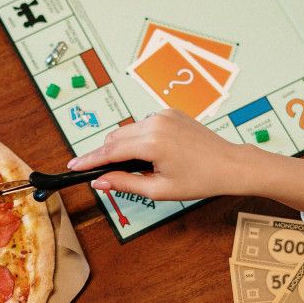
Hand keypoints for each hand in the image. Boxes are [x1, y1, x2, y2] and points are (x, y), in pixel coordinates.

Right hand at [66, 109, 303, 214]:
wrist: (230, 165)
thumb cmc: (199, 180)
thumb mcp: (159, 189)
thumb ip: (125, 183)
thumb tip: (100, 181)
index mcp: (152, 142)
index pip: (110, 150)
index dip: (89, 159)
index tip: (73, 165)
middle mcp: (155, 123)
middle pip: (115, 137)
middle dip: (104, 153)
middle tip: (94, 170)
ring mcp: (163, 115)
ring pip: (127, 130)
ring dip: (121, 146)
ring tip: (127, 167)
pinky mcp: (170, 113)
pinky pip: (143, 125)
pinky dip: (137, 138)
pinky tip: (144, 154)